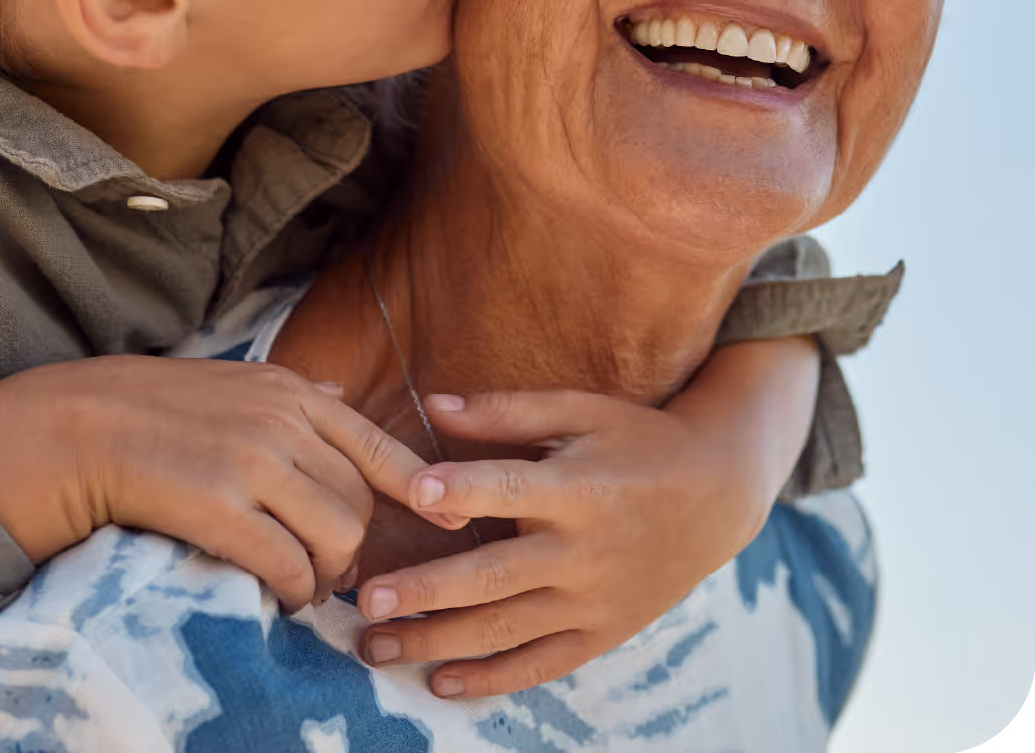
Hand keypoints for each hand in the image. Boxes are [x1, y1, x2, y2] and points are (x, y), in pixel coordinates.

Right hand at [0, 357, 460, 610]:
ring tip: (307, 584)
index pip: (379, 445)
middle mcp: (283, 424)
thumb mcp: (239, 381)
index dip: (422, 488)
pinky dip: (295, 590)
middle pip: (361, 501)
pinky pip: (287, 563)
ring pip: (337, 535)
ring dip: (330, 573)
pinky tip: (281, 594)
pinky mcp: (218, 508)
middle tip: (336, 570)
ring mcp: (252, 464)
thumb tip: (340, 396)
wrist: (83, 425)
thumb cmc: (162, 406)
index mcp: (294, 393)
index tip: (455, 519)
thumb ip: (295, 395)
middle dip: (357, 546)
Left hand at [355, 380, 792, 697]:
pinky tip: (440, 682)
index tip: (414, 490)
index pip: (511, 489)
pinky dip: (491, 679)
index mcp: (578, 488)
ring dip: (438, 642)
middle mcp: (584, 551)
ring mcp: (594, 599)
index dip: (463, 489)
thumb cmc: (638, 440)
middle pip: (495, 576)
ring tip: (376, 647)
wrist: (717, 494)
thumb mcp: (582, 411)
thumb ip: (507, 412)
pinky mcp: (602, 632)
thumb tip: (432, 403)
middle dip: (427, 591)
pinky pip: (540, 664)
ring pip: (506, 629)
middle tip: (367, 600)